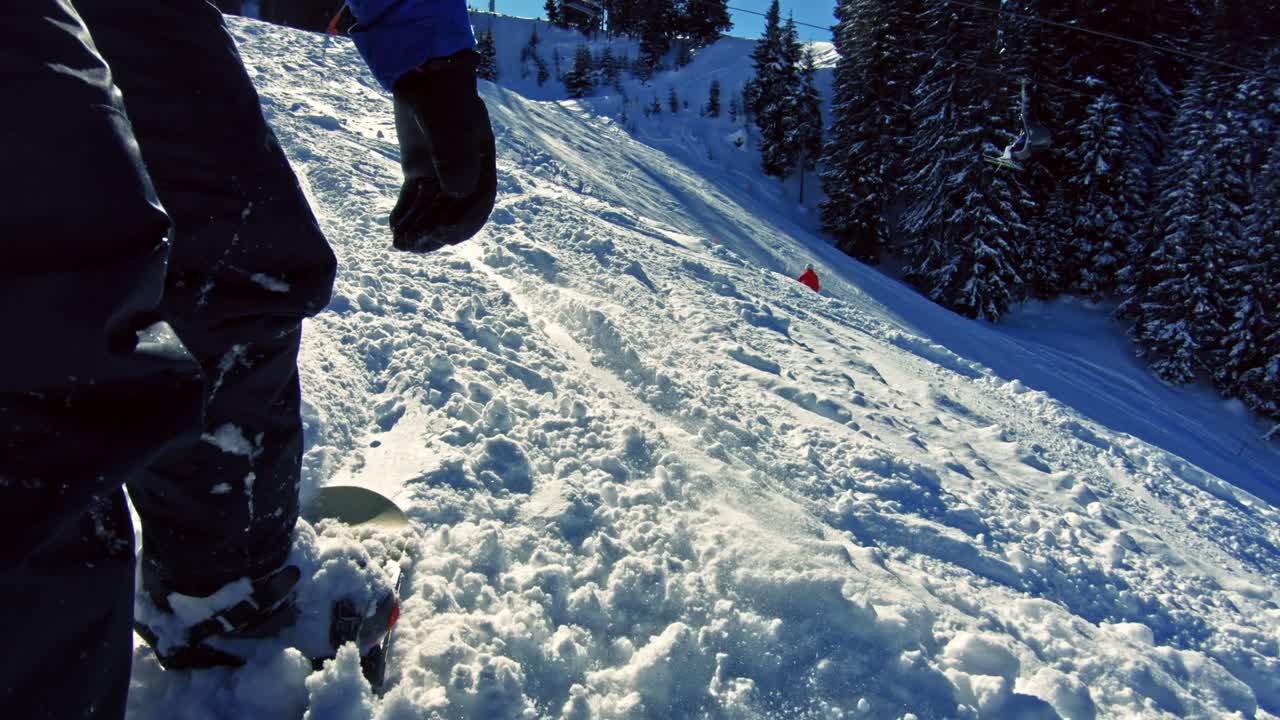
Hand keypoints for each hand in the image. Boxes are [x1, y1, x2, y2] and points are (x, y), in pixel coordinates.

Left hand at [390, 50, 495, 252]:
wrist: (422, 74)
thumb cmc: (443, 96)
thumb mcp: (450, 122)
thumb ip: (455, 155)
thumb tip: (456, 193)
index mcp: (482, 166)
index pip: (477, 204)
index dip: (462, 223)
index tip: (440, 232)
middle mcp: (463, 174)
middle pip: (452, 213)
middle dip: (434, 232)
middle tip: (413, 243)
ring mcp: (439, 174)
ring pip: (430, 210)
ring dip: (416, 228)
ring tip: (398, 243)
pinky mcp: (418, 171)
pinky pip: (412, 199)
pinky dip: (404, 213)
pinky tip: (393, 226)